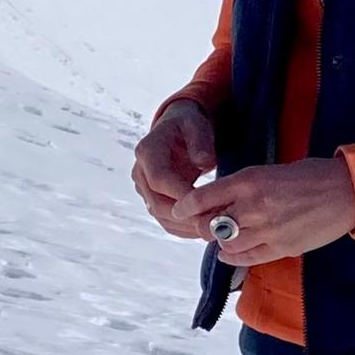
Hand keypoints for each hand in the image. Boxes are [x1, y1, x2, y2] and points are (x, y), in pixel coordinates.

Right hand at [132, 100, 216, 238]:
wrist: (176, 131)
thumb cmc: (188, 126)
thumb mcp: (196, 125)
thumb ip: (200, 142)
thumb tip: (204, 161)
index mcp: (147, 151)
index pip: (159, 178)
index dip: (180, 194)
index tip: (205, 204)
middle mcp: (140, 173)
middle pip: (157, 203)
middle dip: (186, 216)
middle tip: (214, 222)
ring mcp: (145, 189)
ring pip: (161, 216)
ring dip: (187, 226)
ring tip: (214, 228)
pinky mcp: (154, 200)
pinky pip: (166, 220)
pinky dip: (185, 229)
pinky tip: (205, 229)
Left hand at [169, 158, 354, 266]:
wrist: (346, 191)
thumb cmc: (309, 175)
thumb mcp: (269, 171)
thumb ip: (242, 187)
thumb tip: (216, 202)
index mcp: (250, 181)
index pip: (204, 198)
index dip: (185, 207)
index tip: (177, 210)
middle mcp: (255, 207)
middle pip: (211, 225)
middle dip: (203, 226)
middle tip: (202, 223)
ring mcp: (269, 230)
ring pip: (227, 244)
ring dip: (220, 241)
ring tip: (221, 235)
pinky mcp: (282, 248)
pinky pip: (247, 258)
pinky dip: (233, 257)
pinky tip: (229, 251)